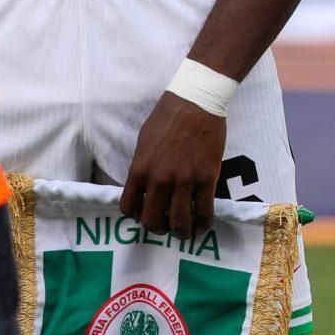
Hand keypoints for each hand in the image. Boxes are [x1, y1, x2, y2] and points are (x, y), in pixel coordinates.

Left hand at [119, 93, 226, 234]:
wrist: (197, 102)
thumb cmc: (168, 116)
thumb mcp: (144, 141)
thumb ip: (143, 166)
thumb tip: (145, 185)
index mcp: (139, 170)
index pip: (128, 208)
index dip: (135, 217)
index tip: (144, 215)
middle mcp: (159, 180)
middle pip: (152, 221)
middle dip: (158, 229)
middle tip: (166, 226)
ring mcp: (184, 180)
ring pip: (179, 222)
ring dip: (181, 232)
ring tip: (186, 232)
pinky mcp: (206, 178)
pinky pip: (204, 211)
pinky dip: (203, 223)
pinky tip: (203, 224)